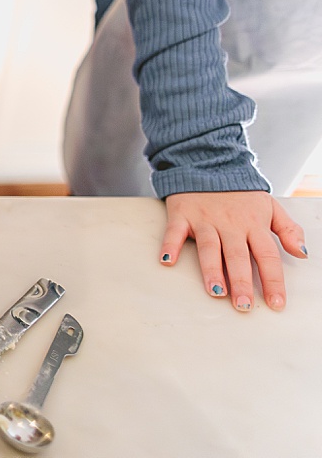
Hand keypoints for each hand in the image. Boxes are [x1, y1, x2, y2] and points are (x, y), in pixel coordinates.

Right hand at [160, 191, 307, 311]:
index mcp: (253, 224)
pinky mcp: (182, 214)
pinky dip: (170, 245)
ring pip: (209, 248)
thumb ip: (288, 230)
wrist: (208, 164)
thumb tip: (302, 253)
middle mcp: (230, 224)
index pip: (267, 256)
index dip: (273, 281)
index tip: (276, 303)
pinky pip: (174, 231)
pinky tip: (168, 260)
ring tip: (216, 292)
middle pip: (237, 256)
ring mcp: (204, 219)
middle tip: (243, 306)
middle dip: (242, 282)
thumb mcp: (271, 206)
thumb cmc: (240, 193)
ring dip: (212, 270)